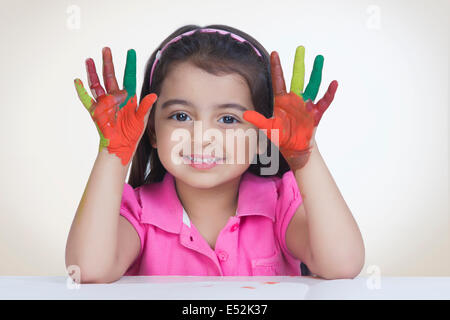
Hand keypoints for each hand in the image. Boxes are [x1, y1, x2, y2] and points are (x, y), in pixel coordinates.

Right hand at [74, 48, 157, 165]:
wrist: (122, 147)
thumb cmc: (132, 134)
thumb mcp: (141, 120)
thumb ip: (146, 107)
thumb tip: (153, 95)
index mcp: (129, 98)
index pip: (129, 77)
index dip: (130, 64)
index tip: (131, 51)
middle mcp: (116, 98)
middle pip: (111, 77)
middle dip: (108, 63)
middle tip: (106, 49)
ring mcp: (105, 104)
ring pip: (98, 84)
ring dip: (93, 72)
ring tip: (90, 60)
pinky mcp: (96, 112)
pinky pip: (87, 100)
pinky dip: (82, 91)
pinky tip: (78, 81)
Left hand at [243, 46, 337, 170]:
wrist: (295, 149)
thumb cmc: (281, 137)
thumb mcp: (268, 128)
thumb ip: (258, 120)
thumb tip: (245, 114)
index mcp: (282, 100)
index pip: (279, 80)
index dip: (277, 67)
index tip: (275, 53)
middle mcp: (295, 99)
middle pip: (297, 77)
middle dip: (298, 63)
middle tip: (300, 48)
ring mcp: (306, 104)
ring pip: (312, 84)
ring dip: (316, 72)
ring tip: (319, 58)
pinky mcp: (316, 113)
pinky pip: (324, 101)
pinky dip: (329, 93)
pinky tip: (333, 83)